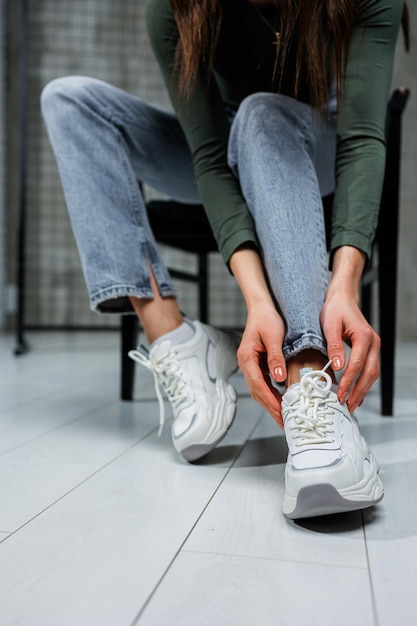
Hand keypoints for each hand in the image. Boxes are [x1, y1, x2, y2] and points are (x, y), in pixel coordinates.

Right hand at [237, 305, 286, 426]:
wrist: (262, 307)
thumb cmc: (266, 318)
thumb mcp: (273, 336)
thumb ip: (275, 357)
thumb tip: (279, 378)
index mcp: (247, 358)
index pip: (257, 385)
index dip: (269, 400)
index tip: (280, 412)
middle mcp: (246, 364)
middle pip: (257, 392)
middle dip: (270, 408)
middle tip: (284, 422)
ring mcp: (251, 366)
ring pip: (260, 390)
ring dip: (271, 403)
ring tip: (285, 417)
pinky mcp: (258, 365)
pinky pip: (264, 384)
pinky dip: (272, 394)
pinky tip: (283, 401)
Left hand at [321, 292, 380, 411]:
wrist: (342, 299)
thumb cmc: (335, 309)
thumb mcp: (330, 325)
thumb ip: (334, 346)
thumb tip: (337, 366)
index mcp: (364, 337)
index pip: (358, 365)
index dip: (349, 382)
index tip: (340, 395)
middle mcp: (373, 343)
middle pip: (370, 373)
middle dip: (359, 391)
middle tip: (348, 405)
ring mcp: (374, 347)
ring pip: (372, 374)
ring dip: (363, 390)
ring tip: (351, 404)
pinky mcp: (370, 350)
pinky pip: (370, 370)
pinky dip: (364, 383)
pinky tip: (356, 394)